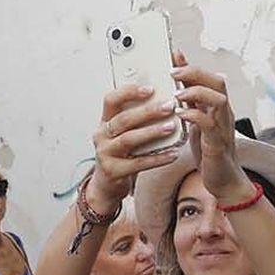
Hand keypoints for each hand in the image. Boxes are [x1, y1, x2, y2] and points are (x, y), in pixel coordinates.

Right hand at [86, 52, 188, 210]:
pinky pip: (138, 163)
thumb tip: (165, 102)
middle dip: (148, 111)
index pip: (111, 100)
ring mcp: (105, 154)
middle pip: (124, 119)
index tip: (150, 88)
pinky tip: (172, 154)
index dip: (129, 92)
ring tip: (172, 127)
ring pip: (129, 139)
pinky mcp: (112, 171)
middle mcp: (101, 135)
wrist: (106, 185)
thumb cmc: (121, 155)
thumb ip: (137, 120)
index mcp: (105, 122)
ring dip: (152, 132)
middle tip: (169, 106)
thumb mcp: (123, 134)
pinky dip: (157, 159)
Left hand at [173, 64, 253, 202]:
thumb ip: (190, 103)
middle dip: (195, 73)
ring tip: (176, 95)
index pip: (209, 77)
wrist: (223, 181)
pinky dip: (194, 116)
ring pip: (218, 99)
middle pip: (217, 82)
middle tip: (173, 73)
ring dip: (196, 92)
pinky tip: (180, 115)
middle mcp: (224, 113)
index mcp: (218, 107)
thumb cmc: (209, 152)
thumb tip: (177, 84)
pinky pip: (210, 124)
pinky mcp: (218, 143)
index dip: (192, 65)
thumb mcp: (197, 122)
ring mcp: (223, 127)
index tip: (174, 55)